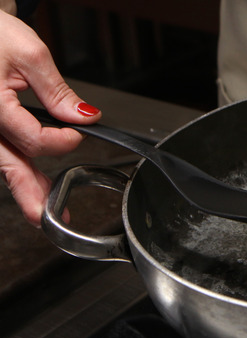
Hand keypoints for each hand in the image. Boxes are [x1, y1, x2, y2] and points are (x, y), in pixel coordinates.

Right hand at [0, 10, 100, 225]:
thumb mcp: (31, 54)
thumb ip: (58, 91)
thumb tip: (84, 116)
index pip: (32, 138)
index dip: (62, 141)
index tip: (79, 134)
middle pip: (9, 165)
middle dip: (31, 193)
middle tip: (51, 218)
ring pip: (4, 164)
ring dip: (24, 188)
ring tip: (46, 212)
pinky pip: (0, 155)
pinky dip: (17, 171)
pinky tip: (32, 186)